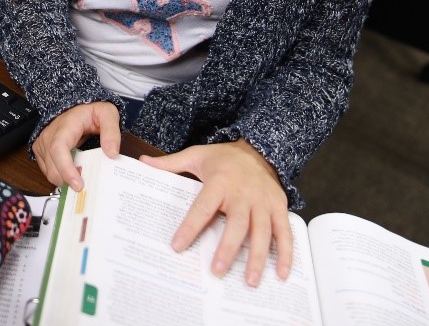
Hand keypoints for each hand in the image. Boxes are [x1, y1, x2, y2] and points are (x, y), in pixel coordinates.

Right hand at [31, 101, 121, 191]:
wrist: (77, 106)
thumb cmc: (91, 110)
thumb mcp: (107, 114)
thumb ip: (111, 132)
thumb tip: (112, 154)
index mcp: (65, 126)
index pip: (59, 149)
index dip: (66, 169)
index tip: (78, 185)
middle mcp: (49, 135)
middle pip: (52, 166)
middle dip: (67, 181)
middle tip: (86, 187)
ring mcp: (42, 143)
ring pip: (49, 171)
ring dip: (64, 180)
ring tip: (81, 180)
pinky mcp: (40, 150)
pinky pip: (47, 170)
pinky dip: (59, 177)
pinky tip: (73, 174)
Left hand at [139, 140, 292, 286]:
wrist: (258, 149)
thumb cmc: (224, 158)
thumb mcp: (196, 155)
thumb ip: (171, 163)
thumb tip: (143, 162)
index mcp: (220, 181)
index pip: (202, 207)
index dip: (190, 227)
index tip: (178, 246)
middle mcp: (243, 193)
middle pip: (236, 223)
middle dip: (227, 248)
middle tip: (217, 270)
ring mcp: (263, 201)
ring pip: (262, 231)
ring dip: (257, 257)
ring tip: (250, 280)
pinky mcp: (279, 207)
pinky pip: (284, 232)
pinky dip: (286, 253)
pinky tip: (281, 272)